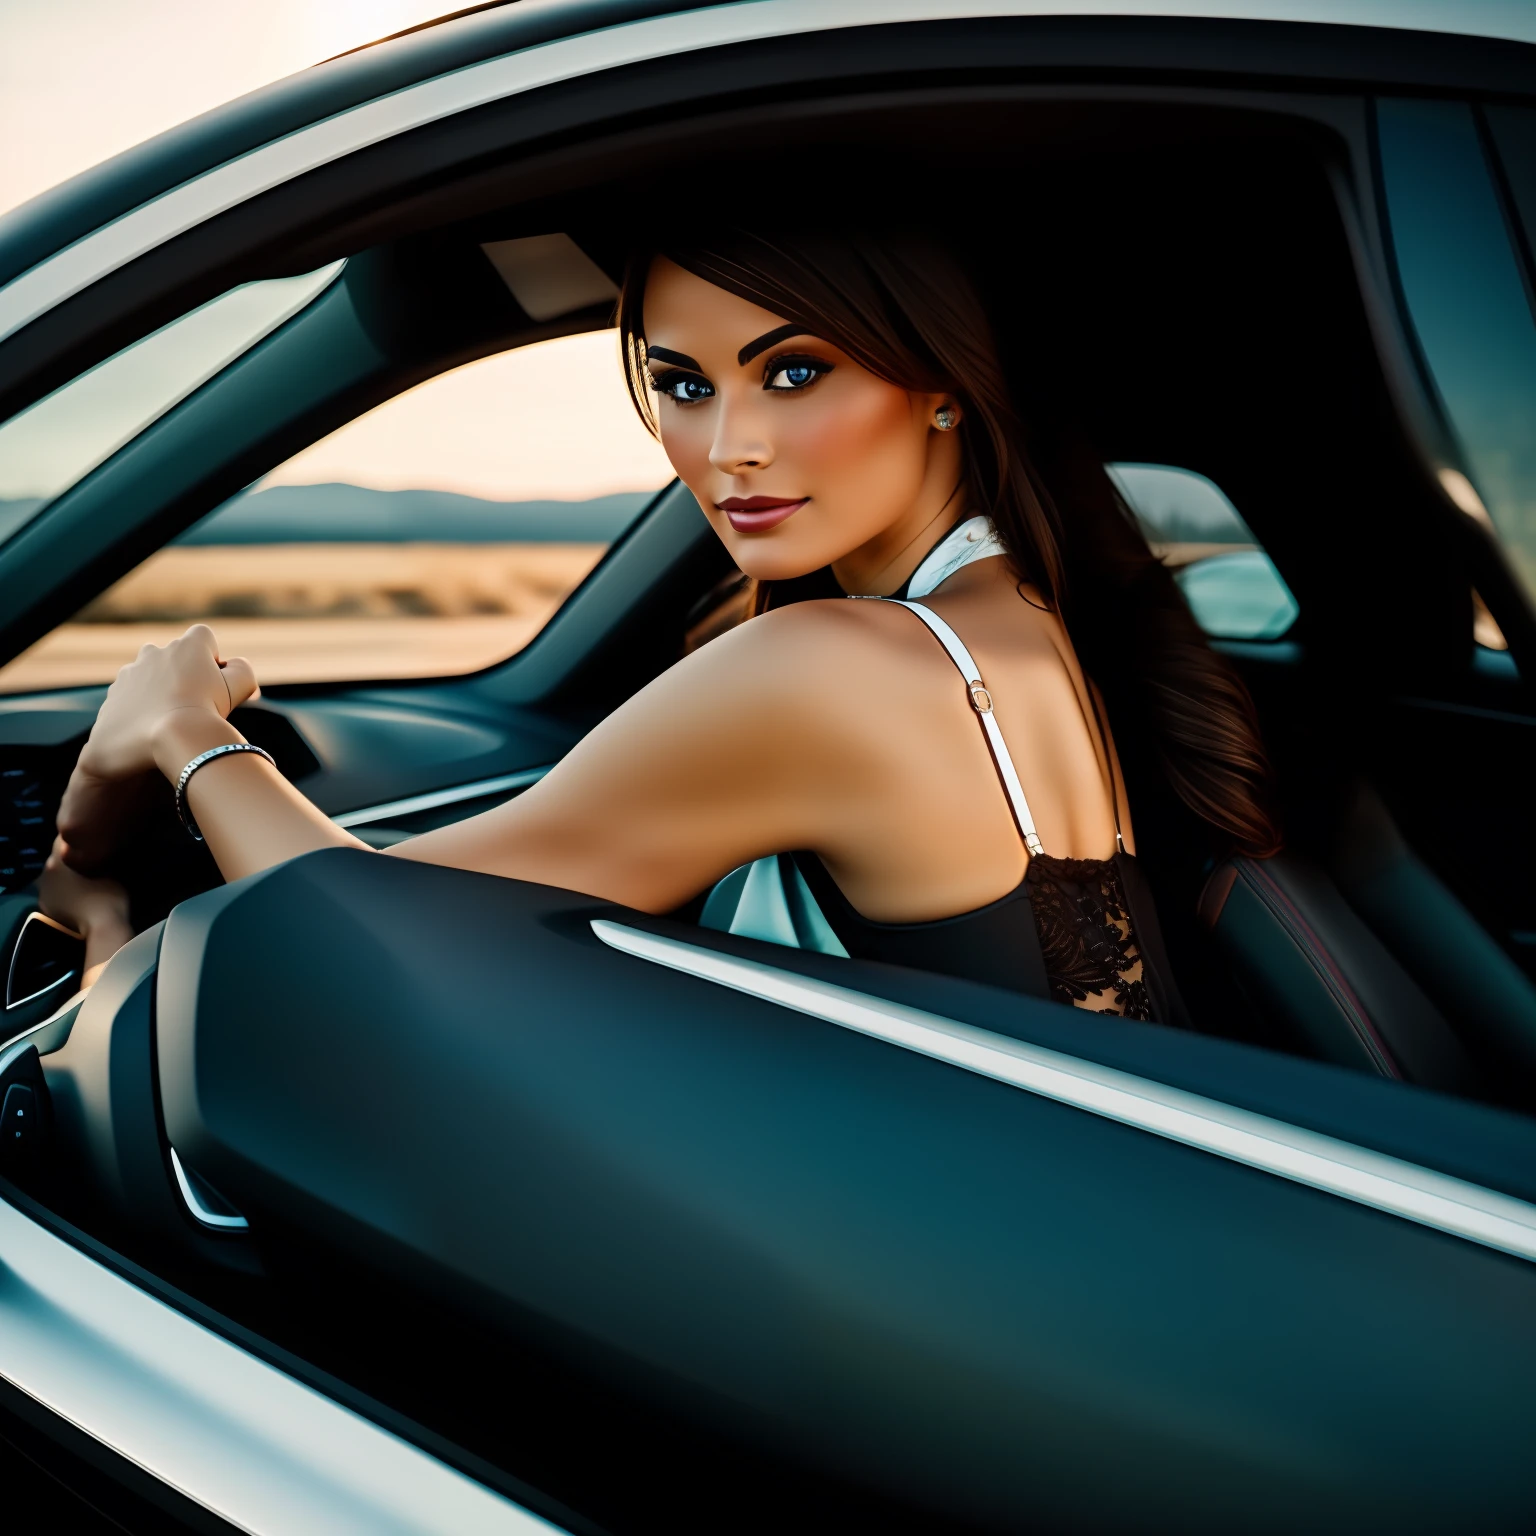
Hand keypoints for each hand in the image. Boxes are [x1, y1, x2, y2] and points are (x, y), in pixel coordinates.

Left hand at [39, 835, 132, 982]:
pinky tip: (77, 895)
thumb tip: (100, 850)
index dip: (76, 838)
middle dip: (71, 857)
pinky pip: (54, 891)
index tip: (90, 841)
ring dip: (66, 874)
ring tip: (84, 879)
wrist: (101, 929)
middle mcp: (46, 870)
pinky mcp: (45, 906)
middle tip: (90, 860)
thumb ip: (100, 857)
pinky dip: (63, 891)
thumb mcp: (112, 869)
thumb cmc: (108, 895)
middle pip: (57, 857)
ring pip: (54, 874)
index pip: (62, 838)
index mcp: (59, 857)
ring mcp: (43, 890)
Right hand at [58, 626, 257, 870]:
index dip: (163, 691)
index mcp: (127, 681)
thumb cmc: (130, 752)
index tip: (172, 713)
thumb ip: (90, 793)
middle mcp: (151, 660)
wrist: (166, 735)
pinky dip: (245, 682)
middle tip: (199, 708)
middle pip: (174, 654)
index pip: (146, 672)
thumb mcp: (99, 769)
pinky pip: (240, 667)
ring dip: (219, 672)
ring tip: (224, 699)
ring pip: (205, 647)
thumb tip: (73, 844)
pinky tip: (247, 700)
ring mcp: (182, 657)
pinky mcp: (215, 665)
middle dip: (188, 675)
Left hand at [77, 625, 257, 782]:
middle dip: (178, 675)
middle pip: (169, 657)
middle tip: (191, 705)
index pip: (202, 636)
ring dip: (155, 694)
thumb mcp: (242, 685)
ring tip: (167, 722)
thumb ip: (242, 668)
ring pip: (144, 679)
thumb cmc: (208, 710)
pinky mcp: (111, 701)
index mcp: (185, 646)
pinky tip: (148, 734)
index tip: (213, 682)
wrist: (169, 740)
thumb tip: (233, 666)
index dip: (211, 657)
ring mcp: (128, 676)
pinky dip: (136, 715)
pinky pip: (126, 704)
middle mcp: (153, 653)